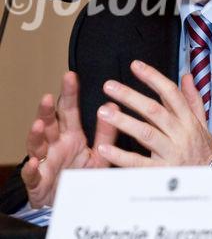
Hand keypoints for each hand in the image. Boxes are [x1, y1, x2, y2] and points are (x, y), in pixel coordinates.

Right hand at [22, 71, 117, 207]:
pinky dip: (30, 169)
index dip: (69, 93)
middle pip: (49, 123)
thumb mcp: (99, 154)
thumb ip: (106, 134)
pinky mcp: (38, 182)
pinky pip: (32, 175)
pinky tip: (33, 162)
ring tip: (39, 125)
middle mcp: (55, 144)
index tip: (70, 76)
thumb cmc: (82, 175)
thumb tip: (113, 106)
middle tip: (48, 97)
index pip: (69, 109)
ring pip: (37, 144)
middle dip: (47, 110)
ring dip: (36, 134)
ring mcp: (45, 161)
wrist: (73, 204)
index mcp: (71, 135)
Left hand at [97, 60, 211, 166]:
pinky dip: (121, 156)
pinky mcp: (161, 171)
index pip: (170, 93)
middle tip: (110, 86)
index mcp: (188, 119)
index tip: (136, 66)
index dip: (153, 77)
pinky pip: (139, 163)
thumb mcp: (202, 123)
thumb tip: (186, 76)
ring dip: (123, 121)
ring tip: (104, 112)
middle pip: (154, 110)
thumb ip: (192, 99)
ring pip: (145, 134)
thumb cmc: (203, 150)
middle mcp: (180, 133)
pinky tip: (105, 148)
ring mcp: (171, 152)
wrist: (210, 180)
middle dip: (130, 96)